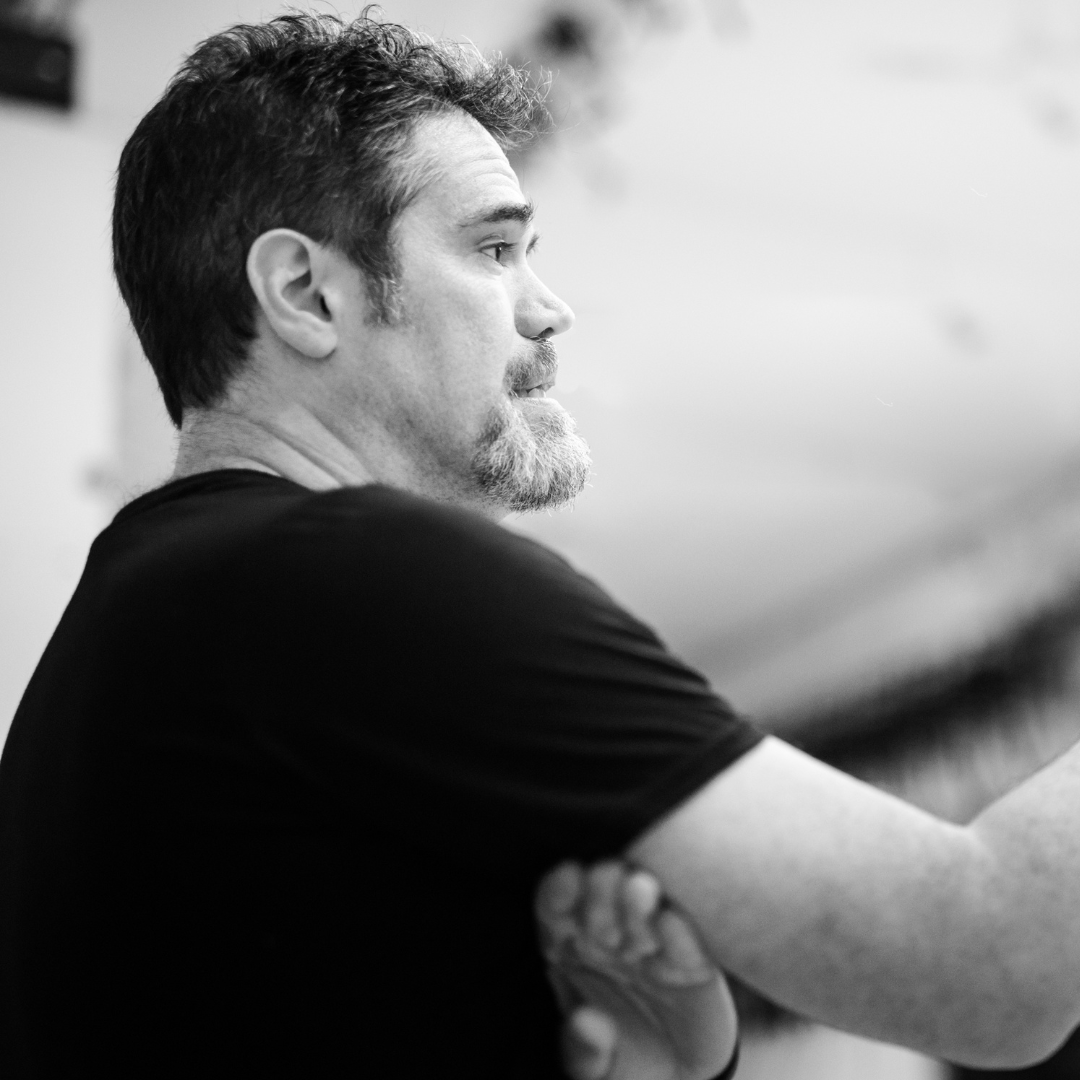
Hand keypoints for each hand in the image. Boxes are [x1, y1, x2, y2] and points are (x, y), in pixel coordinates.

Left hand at [536, 861, 738, 1079]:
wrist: (674, 1078)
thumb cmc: (619, 1059)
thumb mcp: (594, 1068)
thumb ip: (583, 1051)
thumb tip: (583, 1024)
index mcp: (569, 943)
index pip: (555, 903)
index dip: (559, 890)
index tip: (566, 880)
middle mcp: (609, 930)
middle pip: (600, 893)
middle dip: (601, 893)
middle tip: (603, 908)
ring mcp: (653, 939)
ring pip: (644, 908)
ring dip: (639, 900)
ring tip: (639, 891)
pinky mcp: (695, 960)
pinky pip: (689, 942)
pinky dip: (681, 933)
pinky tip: (673, 922)